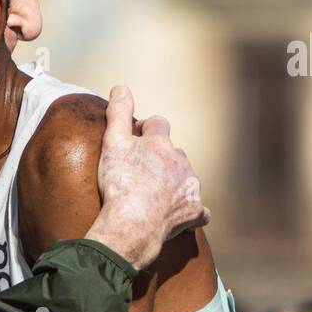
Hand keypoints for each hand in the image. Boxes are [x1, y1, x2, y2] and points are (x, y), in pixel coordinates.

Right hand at [85, 85, 208, 269]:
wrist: (132, 225)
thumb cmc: (119, 184)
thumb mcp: (112, 143)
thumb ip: (118, 113)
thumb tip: (121, 87)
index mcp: (160, 143)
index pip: (158, 124)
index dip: (145, 130)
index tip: (134, 140)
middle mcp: (180, 161)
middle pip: (174, 152)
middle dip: (161, 158)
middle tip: (141, 172)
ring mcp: (190, 187)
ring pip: (186, 177)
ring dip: (175, 182)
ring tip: (155, 195)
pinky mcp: (194, 211)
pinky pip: (199, 209)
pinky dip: (191, 210)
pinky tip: (182, 215)